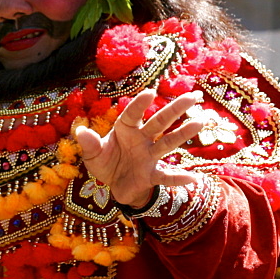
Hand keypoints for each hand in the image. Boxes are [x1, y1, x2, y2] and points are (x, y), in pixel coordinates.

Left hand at [76, 89, 204, 206]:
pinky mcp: (152, 174)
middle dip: (174, 109)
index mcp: (126, 129)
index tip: (150, 92)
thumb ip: (89, 143)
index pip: (133, 113)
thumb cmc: (106, 163)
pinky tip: (193, 178)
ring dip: (183, 133)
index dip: (140, 104)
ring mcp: (150, 156)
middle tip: (191, 96)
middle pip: (159, 122)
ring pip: (168, 142)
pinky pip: (166, 176)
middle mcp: (142, 139)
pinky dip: (178, 178)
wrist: (115, 186)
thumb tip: (80, 131)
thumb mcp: (93, 154)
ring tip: (199, 122)